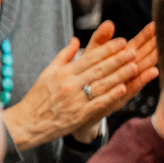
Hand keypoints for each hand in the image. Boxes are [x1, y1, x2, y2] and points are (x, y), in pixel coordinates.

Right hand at [2, 21, 155, 150]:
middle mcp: (69, 85)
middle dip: (117, 60)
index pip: (89, 58)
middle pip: (98, 70)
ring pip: (101, 85)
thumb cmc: (38, 97)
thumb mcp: (47, 73)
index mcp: (62, 73)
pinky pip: (98, 103)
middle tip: (133, 51)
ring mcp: (75, 100)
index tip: (122, 42)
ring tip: (135, 67)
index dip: (107, 50)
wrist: (28, 122)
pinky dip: (111, 96)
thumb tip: (76, 40)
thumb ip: (63, 56)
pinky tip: (124, 88)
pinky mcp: (79, 115)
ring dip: (119, 76)